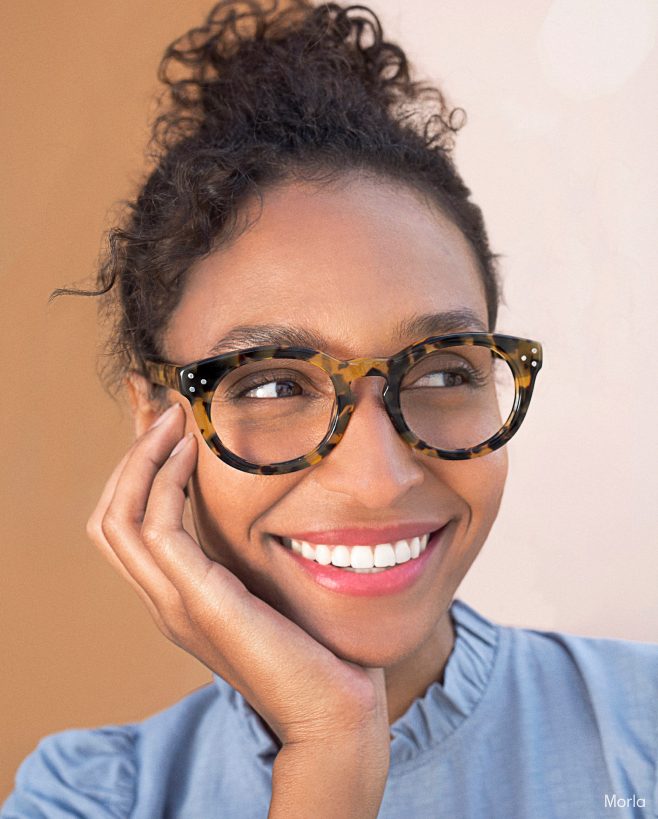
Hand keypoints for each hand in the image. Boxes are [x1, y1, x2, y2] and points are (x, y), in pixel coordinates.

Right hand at [87, 403, 389, 817]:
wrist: (333, 706)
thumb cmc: (313, 644)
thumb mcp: (269, 584)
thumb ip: (247, 552)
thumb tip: (258, 501)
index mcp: (176, 595)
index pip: (127, 524)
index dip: (136, 469)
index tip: (165, 423)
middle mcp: (163, 599)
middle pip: (109, 516)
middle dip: (131, 456)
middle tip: (164, 410)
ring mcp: (174, 605)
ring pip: (118, 519)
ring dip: (142, 460)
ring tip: (174, 420)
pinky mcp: (198, 603)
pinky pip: (157, 530)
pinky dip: (164, 483)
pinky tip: (190, 452)